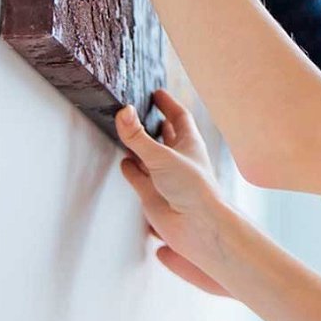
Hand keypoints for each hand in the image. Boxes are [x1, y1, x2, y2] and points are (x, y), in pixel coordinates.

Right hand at [116, 89, 233, 292]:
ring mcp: (165, 177)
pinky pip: (139, 177)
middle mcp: (178, 158)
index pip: (179, 116)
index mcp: (189, 144)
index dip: (168, 104)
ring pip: (150, 156)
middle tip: (139, 109)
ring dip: (140, 145)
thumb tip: (123, 112)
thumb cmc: (193, 189)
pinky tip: (125, 163)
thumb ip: (139, 137)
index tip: (156, 93)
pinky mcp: (153, 194)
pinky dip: (131, 169)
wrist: (196, 227)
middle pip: (166, 135)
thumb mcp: (162, 156)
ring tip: (128, 132)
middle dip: (154, 123)